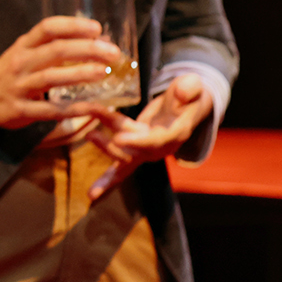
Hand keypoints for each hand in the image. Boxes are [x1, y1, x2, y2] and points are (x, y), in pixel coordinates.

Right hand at [0, 17, 127, 130]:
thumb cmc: (9, 71)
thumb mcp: (23, 52)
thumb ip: (51, 47)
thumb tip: (95, 42)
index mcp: (23, 45)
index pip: (48, 28)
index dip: (73, 26)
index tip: (97, 28)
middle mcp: (20, 63)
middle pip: (55, 51)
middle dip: (86, 49)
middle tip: (112, 53)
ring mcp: (18, 87)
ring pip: (51, 78)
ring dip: (80, 74)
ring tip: (103, 72)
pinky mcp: (19, 111)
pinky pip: (50, 110)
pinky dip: (74, 109)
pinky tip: (94, 107)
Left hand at [85, 74, 214, 200]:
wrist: (188, 107)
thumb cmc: (189, 94)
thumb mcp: (192, 86)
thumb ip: (188, 88)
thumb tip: (181, 92)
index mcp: (175, 133)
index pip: (156, 140)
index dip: (138, 140)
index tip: (119, 136)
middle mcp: (161, 146)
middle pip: (136, 152)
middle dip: (113, 145)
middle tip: (93, 135)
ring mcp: (147, 150)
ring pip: (125, 157)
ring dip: (105, 147)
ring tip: (89, 135)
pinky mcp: (136, 150)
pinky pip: (121, 168)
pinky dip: (107, 181)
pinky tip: (92, 194)